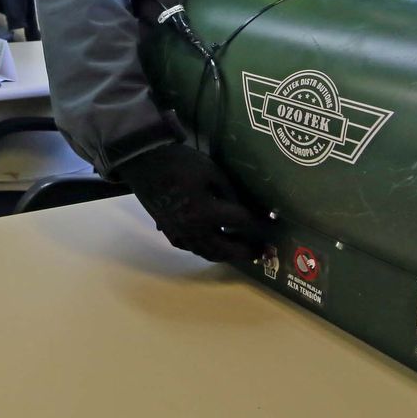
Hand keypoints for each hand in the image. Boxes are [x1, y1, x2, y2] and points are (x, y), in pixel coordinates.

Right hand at [113, 143, 264, 261]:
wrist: (144, 162)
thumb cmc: (180, 162)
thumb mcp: (212, 172)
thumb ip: (230, 193)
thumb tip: (246, 209)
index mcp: (206, 212)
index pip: (241, 223)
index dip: (259, 223)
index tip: (272, 225)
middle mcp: (193, 229)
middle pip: (226, 248)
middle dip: (246, 250)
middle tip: (262, 251)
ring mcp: (180, 233)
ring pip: (208, 253)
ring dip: (227, 254)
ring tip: (242, 251)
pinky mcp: (169, 231)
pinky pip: (192, 249)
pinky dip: (207, 250)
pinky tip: (214, 245)